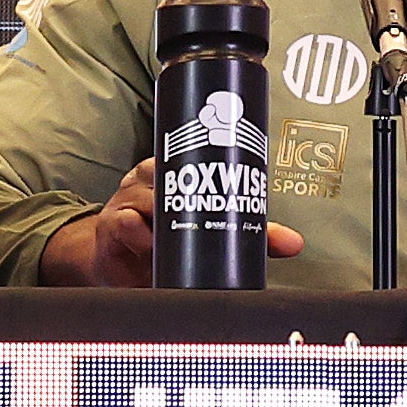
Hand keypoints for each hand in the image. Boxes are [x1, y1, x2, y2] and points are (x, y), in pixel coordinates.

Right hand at [35, 158, 303, 285]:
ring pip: (148, 194)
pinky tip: (151, 245)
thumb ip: (251, 236)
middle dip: (191, 184)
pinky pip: (125, 223)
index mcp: (173, 167)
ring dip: (165, 212)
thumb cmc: (163, 238)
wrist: (114, 259)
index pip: (193, 149)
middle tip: (210, 202)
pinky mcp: (111, 225)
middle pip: (170, 168)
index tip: (232, 168)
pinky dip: (140, 233)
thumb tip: (295, 244)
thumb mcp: (206, 232)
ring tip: (182, 228)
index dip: (210, 147)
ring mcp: (127, 198)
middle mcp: (149, 176)